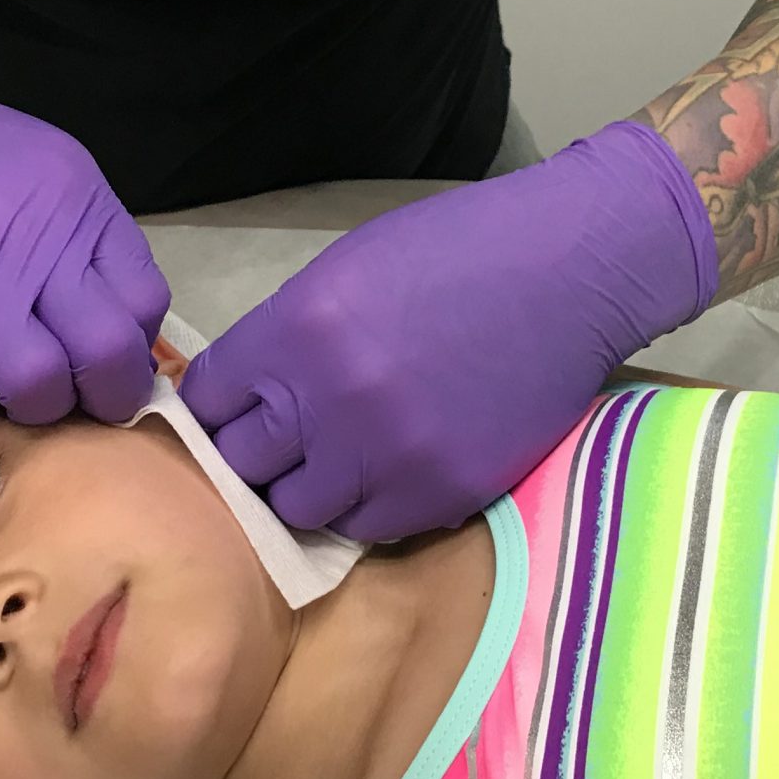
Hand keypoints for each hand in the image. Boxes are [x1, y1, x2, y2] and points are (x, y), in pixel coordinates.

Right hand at [0, 28, 169, 421]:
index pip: (143, 301)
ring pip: (41, 389)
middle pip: (110, 354)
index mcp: (72, 197)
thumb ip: (64, 235)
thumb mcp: (17, 164)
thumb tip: (97, 318)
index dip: (128, 343)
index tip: (98, 358)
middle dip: (100, 392)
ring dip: (26, 402)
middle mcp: (39, 243)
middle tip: (67, 396)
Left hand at [180, 120, 717, 540]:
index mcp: (297, 328)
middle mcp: (331, 399)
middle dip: (258, 450)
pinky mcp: (440, 492)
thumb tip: (249, 393)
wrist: (571, 270)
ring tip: (342, 459)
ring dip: (311, 486)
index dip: (219, 406)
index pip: (206, 401)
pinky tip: (392, 468)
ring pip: (299, 509)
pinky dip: (370, 505)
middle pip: (242, 464)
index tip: (239, 407)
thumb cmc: (459, 249)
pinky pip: (370, 528)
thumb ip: (289, 335)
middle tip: (289, 437)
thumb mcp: (347, 270)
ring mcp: (387, 455)